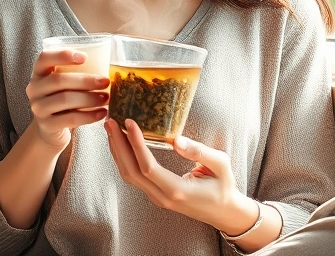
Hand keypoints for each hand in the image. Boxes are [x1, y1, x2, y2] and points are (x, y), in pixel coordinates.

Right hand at [25, 49, 109, 151]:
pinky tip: (102, 113)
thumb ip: (77, 73)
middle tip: (106, 82)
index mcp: (39, 73)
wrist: (50, 129)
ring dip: (90, 98)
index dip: (63, 55)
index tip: (85, 57)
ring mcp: (38, 108)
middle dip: (86, 80)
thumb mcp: (65, 84)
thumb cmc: (62, 99)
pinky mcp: (47, 125)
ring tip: (106, 98)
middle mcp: (34, 89)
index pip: (44, 58)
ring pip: (65, 99)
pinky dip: (89, 116)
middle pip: (59, 80)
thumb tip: (109, 66)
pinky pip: (71, 119)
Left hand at [104, 118, 257, 234]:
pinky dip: (124, 158)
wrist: (224, 213)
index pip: (148, 167)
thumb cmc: (224, 187)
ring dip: (117, 151)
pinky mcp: (155, 194)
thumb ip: (200, 152)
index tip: (129, 123)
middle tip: (110, 122)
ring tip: (111, 128)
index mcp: (177, 190)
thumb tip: (176, 140)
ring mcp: (157, 197)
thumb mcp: (221, 165)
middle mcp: (162, 196)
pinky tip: (121, 143)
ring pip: (129, 175)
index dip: (135, 144)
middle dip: (118, 145)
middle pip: (130, 172)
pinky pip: (134, 177)